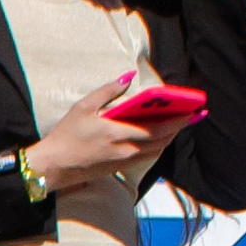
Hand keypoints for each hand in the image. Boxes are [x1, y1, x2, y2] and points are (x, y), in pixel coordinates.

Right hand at [25, 77, 186, 194]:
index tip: (193, 110)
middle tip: (193, 115)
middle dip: (179, 127)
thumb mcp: (84, 107)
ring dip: (169, 138)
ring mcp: (123, 161)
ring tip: (180, 124)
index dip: (178, 119)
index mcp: (118, 133)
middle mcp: (125, 150)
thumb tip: (128, 77)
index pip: (157, 127)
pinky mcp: (119, 168)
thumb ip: (108, 91)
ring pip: (156, 150)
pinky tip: (160, 136)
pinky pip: (146, 156)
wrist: (52, 167)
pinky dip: (157, 146)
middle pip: (162, 140)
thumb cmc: (66, 135)